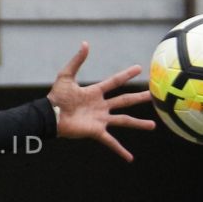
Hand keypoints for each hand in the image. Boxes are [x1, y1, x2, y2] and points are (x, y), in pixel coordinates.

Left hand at [47, 42, 155, 161]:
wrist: (49, 115)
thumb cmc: (56, 97)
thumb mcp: (66, 76)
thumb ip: (77, 60)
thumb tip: (86, 43)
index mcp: (95, 92)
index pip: (114, 82)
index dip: (126, 75)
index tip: (139, 68)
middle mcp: (101, 106)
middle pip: (124, 101)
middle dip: (138, 98)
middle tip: (153, 95)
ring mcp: (100, 120)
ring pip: (124, 121)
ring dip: (138, 124)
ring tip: (153, 125)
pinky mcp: (96, 131)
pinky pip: (110, 142)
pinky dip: (120, 150)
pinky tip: (130, 158)